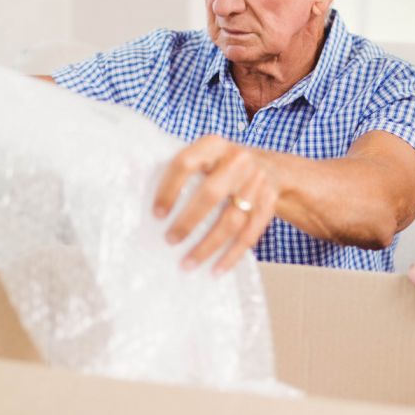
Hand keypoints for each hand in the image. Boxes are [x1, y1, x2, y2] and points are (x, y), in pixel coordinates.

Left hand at [152, 135, 278, 274]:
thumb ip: (185, 168)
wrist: (273, 168)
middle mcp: (238, 160)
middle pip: (211, 193)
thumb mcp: (208, 155)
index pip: (186, 163)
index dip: (169, 189)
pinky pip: (250, 235)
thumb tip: (142, 194)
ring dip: (208, 246)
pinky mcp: (269, 204)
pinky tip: (217, 269)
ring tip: (188, 263)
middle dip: (188, 221)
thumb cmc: (225, 166)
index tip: (157, 214)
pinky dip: (232, 255)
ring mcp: (257, 183)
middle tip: (170, 240)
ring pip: (232, 220)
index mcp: (215, 144)